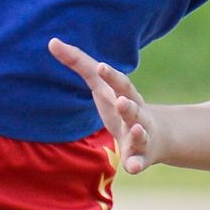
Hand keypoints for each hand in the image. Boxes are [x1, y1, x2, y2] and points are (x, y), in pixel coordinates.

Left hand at [49, 39, 162, 173]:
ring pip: (141, 134)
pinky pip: (139, 161)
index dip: (111, 75)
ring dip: (138, 132)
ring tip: (135, 129)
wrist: (157, 137)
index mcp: (126, 95)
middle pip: (133, 108)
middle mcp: (136, 114)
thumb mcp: (101, 86)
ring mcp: (141, 136)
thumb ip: (79, 64)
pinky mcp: (140, 157)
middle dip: (128, 105)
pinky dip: (136, 164)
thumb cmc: (119, 105)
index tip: (101, 67)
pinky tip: (132, 168)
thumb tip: (52, 41)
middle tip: (120, 101)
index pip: (120, 82)